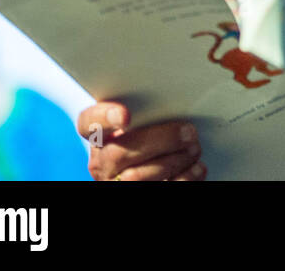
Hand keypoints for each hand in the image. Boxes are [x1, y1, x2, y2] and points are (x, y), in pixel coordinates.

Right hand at [77, 102, 205, 180]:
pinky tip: (197, 166)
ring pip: (135, 177)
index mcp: (100, 136)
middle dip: (158, 141)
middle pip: (119, 153)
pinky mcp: (141, 191)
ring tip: (194, 147)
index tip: (125, 115)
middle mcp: (103, 162)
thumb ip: (150, 107)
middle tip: (189, 132)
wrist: (159, 160)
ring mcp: (117, 182)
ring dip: (173, 161)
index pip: (87, 124)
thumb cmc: (156, 131)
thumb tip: (174, 92)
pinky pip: (161, 188)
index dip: (102, 118)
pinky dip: (184, 178)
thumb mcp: (147, 118)